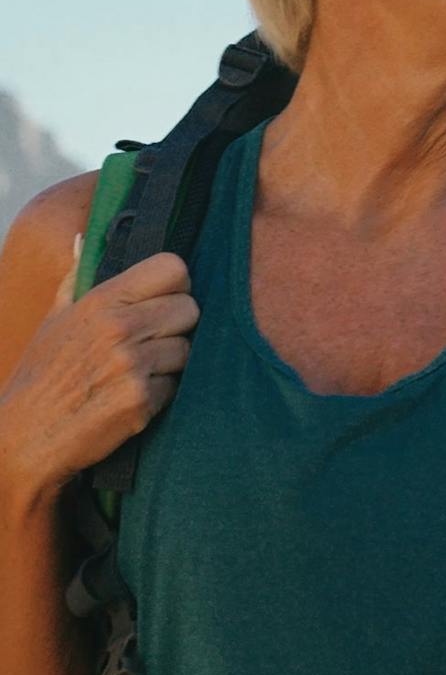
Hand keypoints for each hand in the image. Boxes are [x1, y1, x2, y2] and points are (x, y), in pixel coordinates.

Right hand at [0, 245, 198, 495]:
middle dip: (177, 326)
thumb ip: (76, 280)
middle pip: (191, 308)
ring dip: (170, 364)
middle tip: (151, 342)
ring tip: (135, 373)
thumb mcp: (53, 320)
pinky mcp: (141, 401)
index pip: (173, 267)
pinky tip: (132, 398)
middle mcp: (119, 328)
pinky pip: (178, 386)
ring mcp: (132, 365)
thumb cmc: (42, 375)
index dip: (176, 284)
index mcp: (99, 301)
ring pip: (188, 350)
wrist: (24, 434)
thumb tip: (85, 240)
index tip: (163, 300)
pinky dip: (161, 394)